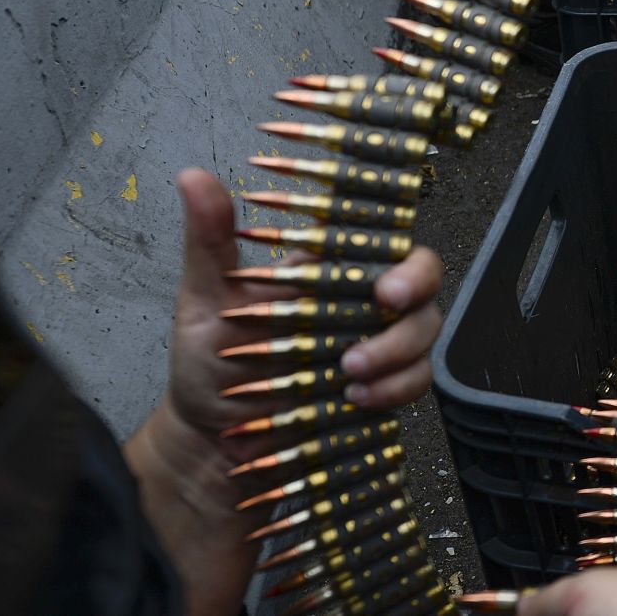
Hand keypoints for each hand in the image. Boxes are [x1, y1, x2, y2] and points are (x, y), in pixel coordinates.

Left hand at [162, 167, 445, 445]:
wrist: (212, 439)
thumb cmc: (209, 366)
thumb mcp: (204, 300)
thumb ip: (208, 241)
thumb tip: (192, 177)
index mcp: (325, 268)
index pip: (383, 238)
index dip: (400, 252)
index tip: (386, 283)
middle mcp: (359, 298)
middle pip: (421, 277)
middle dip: (414, 292)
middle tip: (385, 309)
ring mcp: (377, 342)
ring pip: (424, 328)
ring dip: (398, 349)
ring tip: (351, 373)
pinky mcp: (384, 385)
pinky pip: (416, 379)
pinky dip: (395, 388)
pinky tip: (358, 397)